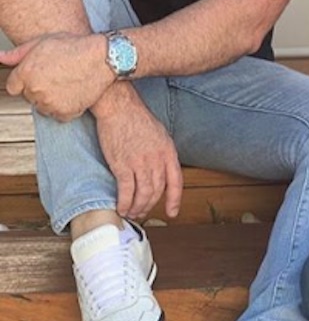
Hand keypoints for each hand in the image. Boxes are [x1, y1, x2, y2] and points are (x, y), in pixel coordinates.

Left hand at [1, 33, 112, 120]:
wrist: (102, 58)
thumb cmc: (74, 46)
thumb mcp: (43, 42)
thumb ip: (17, 54)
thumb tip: (0, 57)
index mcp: (25, 73)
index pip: (13, 87)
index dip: (25, 80)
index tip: (39, 75)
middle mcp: (35, 90)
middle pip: (29, 97)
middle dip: (39, 88)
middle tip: (57, 75)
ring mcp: (50, 103)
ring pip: (43, 107)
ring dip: (51, 100)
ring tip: (66, 83)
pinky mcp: (66, 112)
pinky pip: (59, 115)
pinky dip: (65, 108)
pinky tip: (73, 93)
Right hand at [95, 87, 182, 219]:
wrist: (119, 108)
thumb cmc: (137, 118)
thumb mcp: (159, 134)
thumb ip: (162, 153)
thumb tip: (161, 168)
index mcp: (168, 152)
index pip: (176, 182)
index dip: (175, 200)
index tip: (172, 212)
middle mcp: (157, 160)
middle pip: (157, 191)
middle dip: (149, 205)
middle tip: (142, 212)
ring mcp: (140, 163)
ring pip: (142, 195)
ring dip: (137, 208)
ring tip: (131, 213)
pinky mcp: (122, 165)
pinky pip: (126, 191)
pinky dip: (124, 203)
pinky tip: (121, 208)